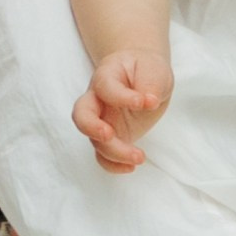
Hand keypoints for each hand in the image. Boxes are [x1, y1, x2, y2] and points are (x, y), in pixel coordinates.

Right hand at [72, 47, 173, 171]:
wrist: (143, 75)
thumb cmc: (146, 69)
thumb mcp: (154, 69)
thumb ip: (150, 83)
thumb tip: (149, 101)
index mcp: (106, 76)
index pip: (106, 87)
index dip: (123, 97)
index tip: (146, 102)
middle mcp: (98, 100)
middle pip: (81, 115)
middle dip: (91, 127)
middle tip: (108, 134)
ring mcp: (102, 120)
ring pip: (95, 140)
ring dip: (114, 152)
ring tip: (139, 156)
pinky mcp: (111, 137)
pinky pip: (103, 155)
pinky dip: (113, 165)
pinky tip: (131, 166)